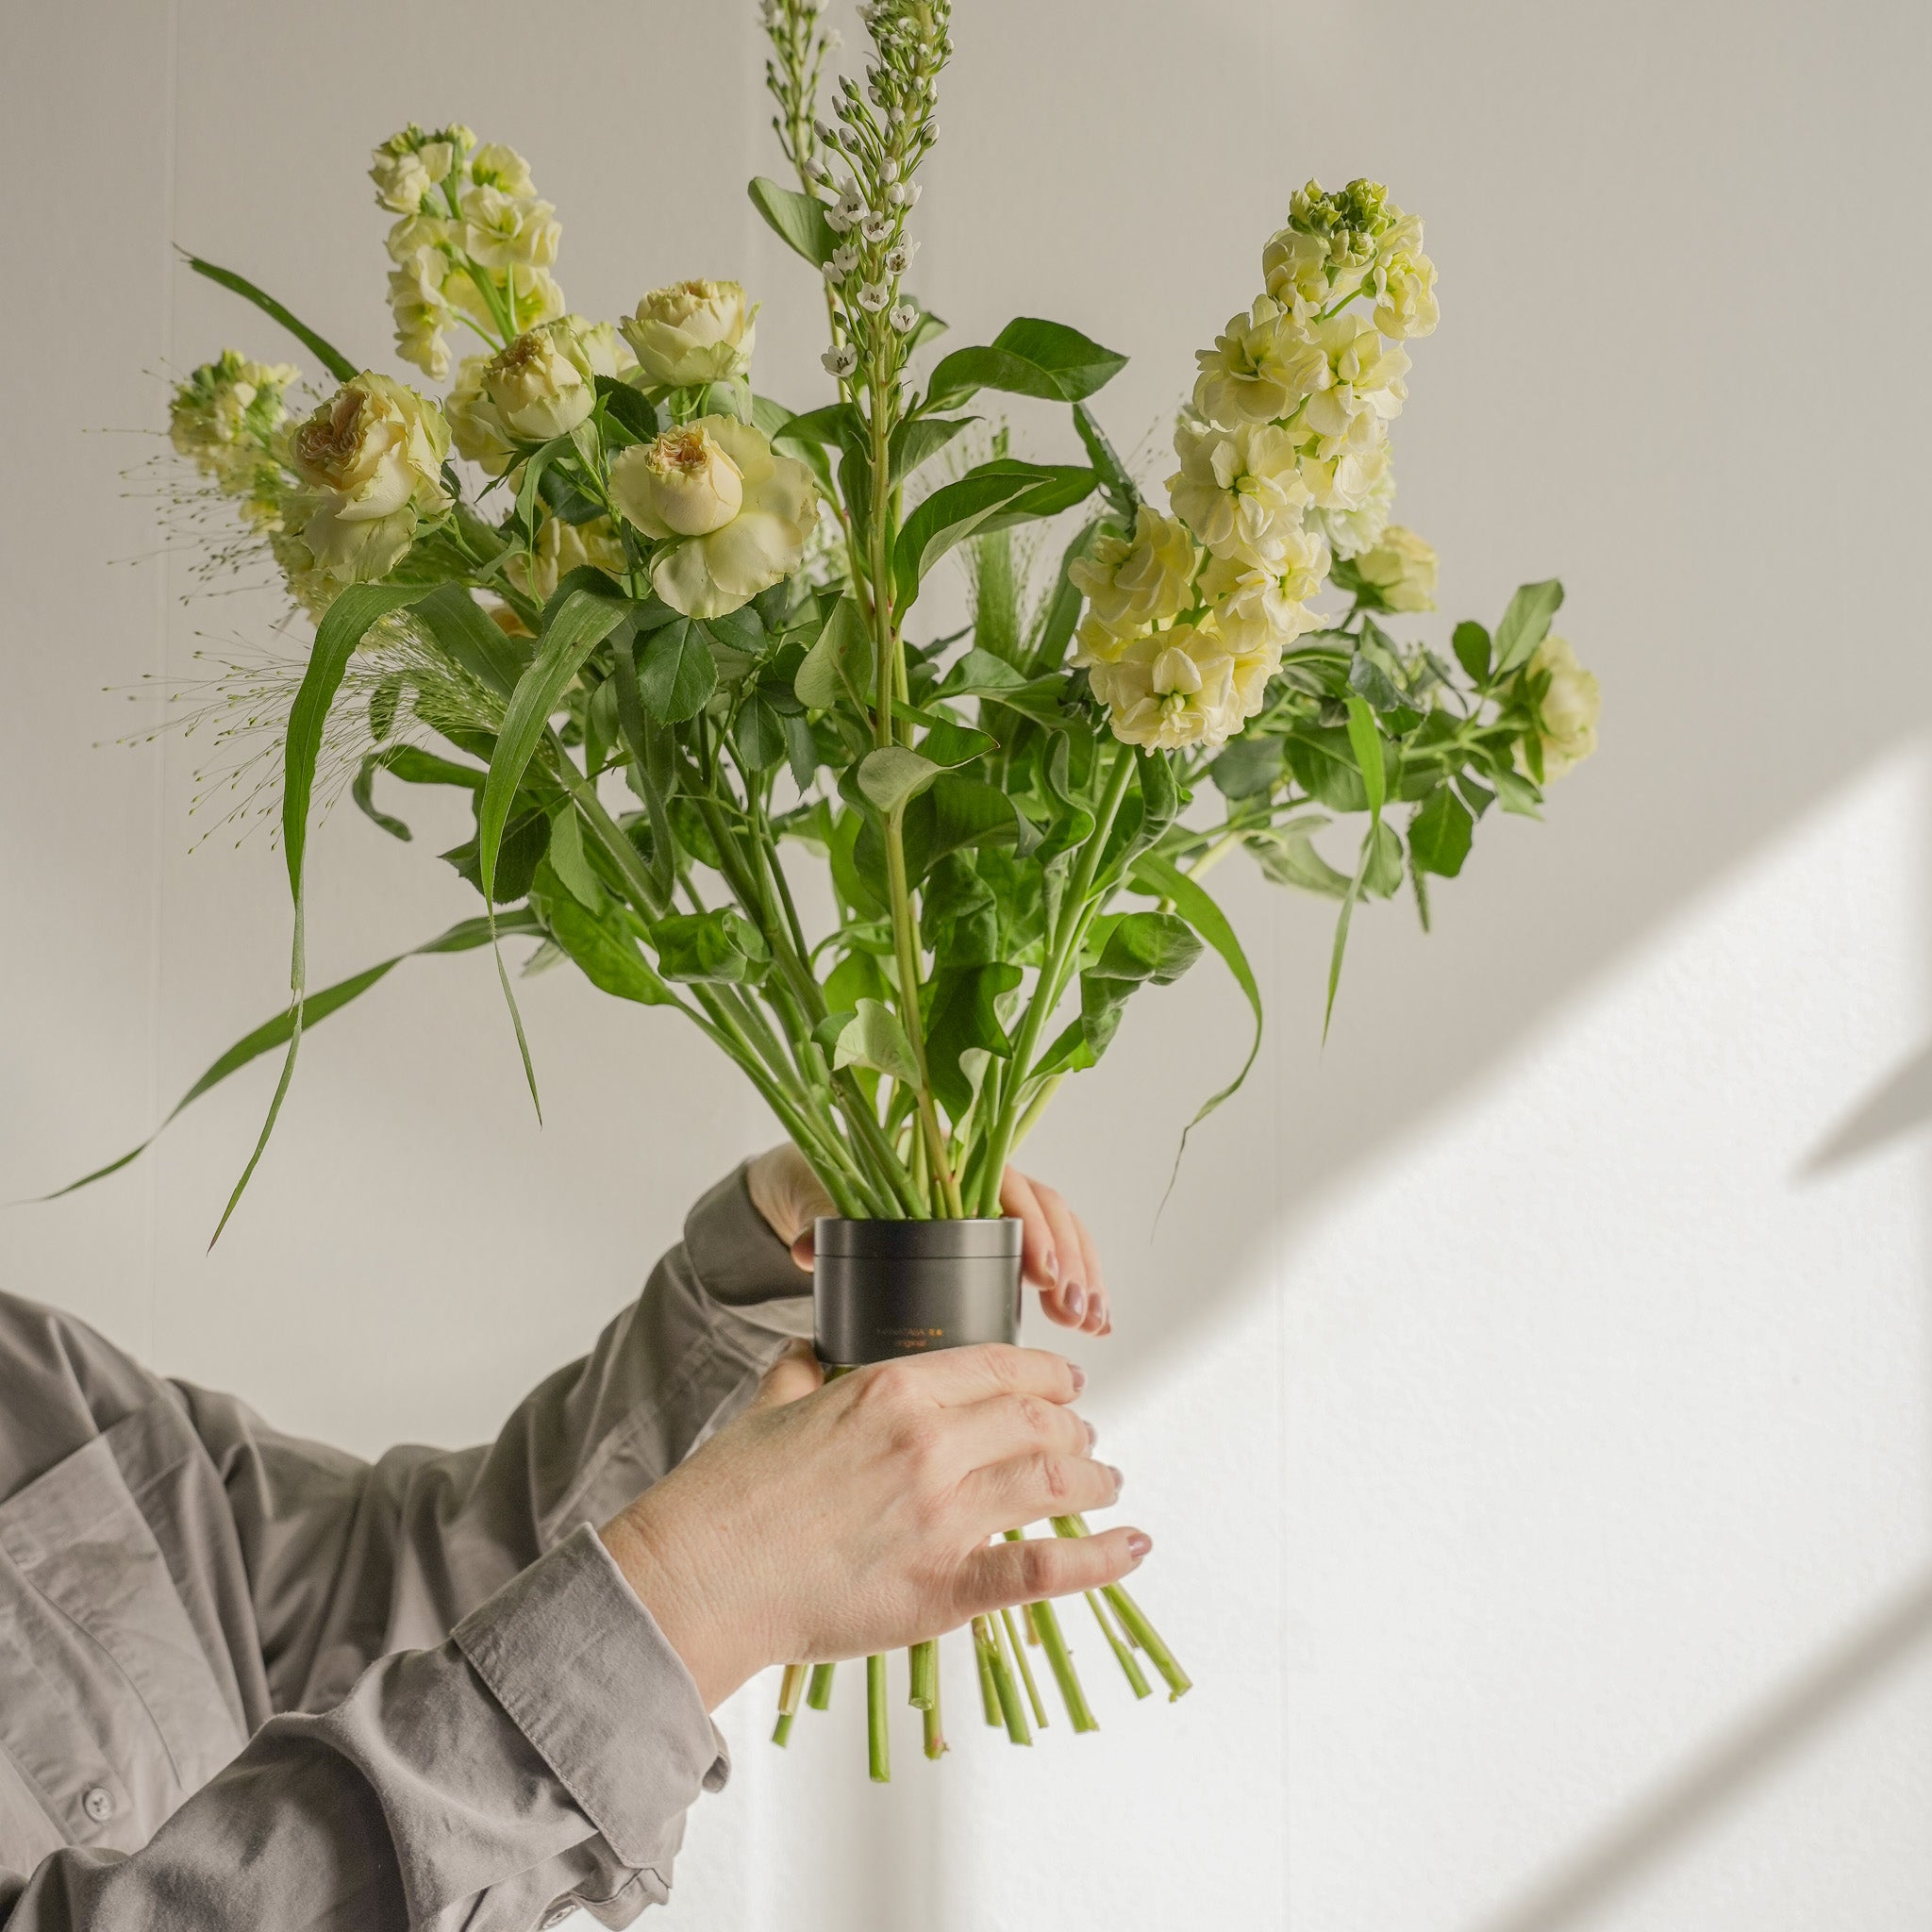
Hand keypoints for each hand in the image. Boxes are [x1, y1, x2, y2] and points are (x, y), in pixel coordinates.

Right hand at [598, 1341, 1147, 1708]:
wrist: (701, 1575)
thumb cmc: (727, 1493)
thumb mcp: (770, 1404)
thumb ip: (803, 1371)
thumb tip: (810, 1352)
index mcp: (891, 1390)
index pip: (999, 1365)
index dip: (1046, 1371)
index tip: (1065, 1381)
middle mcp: (929, 1443)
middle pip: (1035, 1420)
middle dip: (1072, 1426)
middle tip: (1085, 1436)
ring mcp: (942, 1515)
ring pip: (1051, 1482)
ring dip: (1093, 1479)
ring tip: (1109, 1482)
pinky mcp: (945, 1587)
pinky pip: (1043, 1568)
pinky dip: (1099, 1557)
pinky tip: (1131, 1546)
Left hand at [747, 1143, 1110, 1334]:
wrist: (818, 1185)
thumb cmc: (823, 1185)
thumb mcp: (822, 1200)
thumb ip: (821, 1222)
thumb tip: (808, 1247)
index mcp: (947, 1160)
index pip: (1009, 1185)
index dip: (1033, 1228)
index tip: (1042, 1274)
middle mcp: (982, 1178)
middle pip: (1048, 1210)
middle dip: (1070, 1262)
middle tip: (1074, 1312)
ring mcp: (997, 1207)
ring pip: (1060, 1231)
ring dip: (1082, 1276)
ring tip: (1090, 1322)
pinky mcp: (1001, 1238)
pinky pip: (1052, 1253)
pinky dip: (1074, 1284)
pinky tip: (1089, 1319)